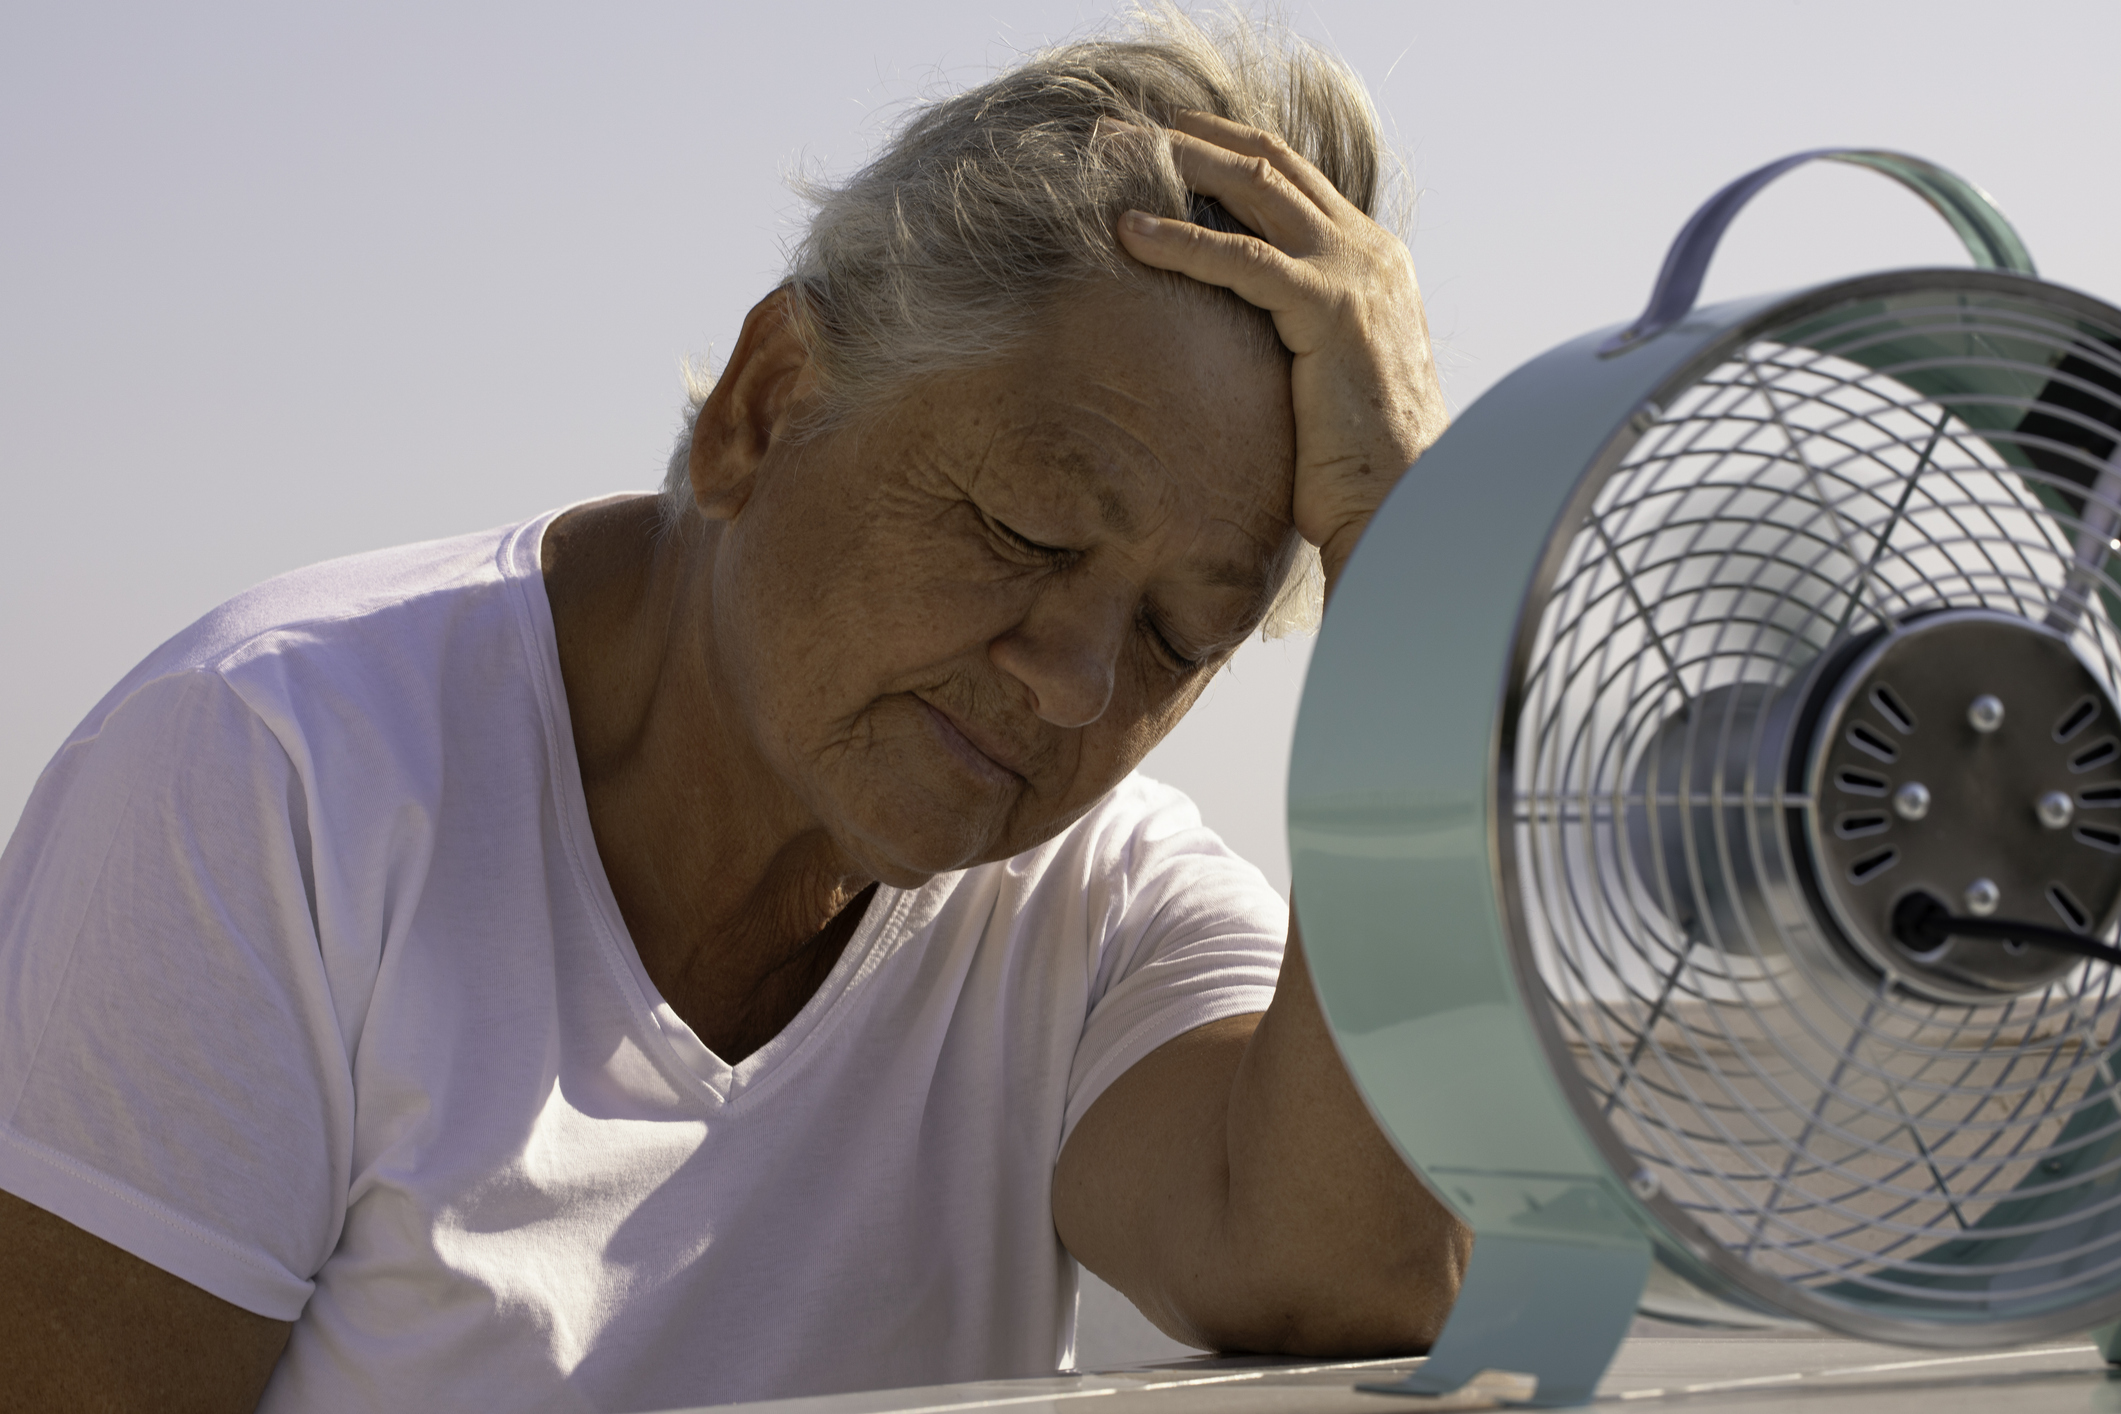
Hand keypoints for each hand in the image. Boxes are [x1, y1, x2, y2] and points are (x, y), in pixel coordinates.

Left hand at [1117, 109, 1446, 591]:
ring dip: (1182, 163)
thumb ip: (1297, 334)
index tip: (1169, 138)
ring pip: (1257, 190)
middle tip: (1125, 128)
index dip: (1228, 151)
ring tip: (1114, 153)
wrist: (1406, 503)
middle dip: (1196, 138)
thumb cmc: (1359, 464)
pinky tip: (1128, 232)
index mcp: (1372, 262)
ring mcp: (1356, 274)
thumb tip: (1240, 336)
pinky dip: (1179, 241)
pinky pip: (1241, 259)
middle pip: (1273, 165)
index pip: (1294, 180)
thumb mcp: (1329, 376)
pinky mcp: (1331, 309)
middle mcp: (1371, 253)